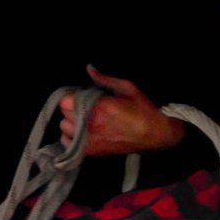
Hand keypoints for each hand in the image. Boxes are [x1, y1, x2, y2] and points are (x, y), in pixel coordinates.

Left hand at [59, 67, 187, 157]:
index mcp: (99, 107)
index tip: (80, 96)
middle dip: (72, 107)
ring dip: (70, 122)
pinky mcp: (91, 151)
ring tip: (82, 120)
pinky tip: (81, 132)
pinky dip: (70, 138)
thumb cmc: (142, 109)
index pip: (66, 101)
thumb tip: (88, 68)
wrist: (155, 134)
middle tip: (83, 107)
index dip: (72, 96)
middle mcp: (91, 124)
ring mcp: (90, 140)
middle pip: (64, 113)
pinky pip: (67, 143)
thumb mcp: (127, 88)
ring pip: (64, 128)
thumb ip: (104, 79)